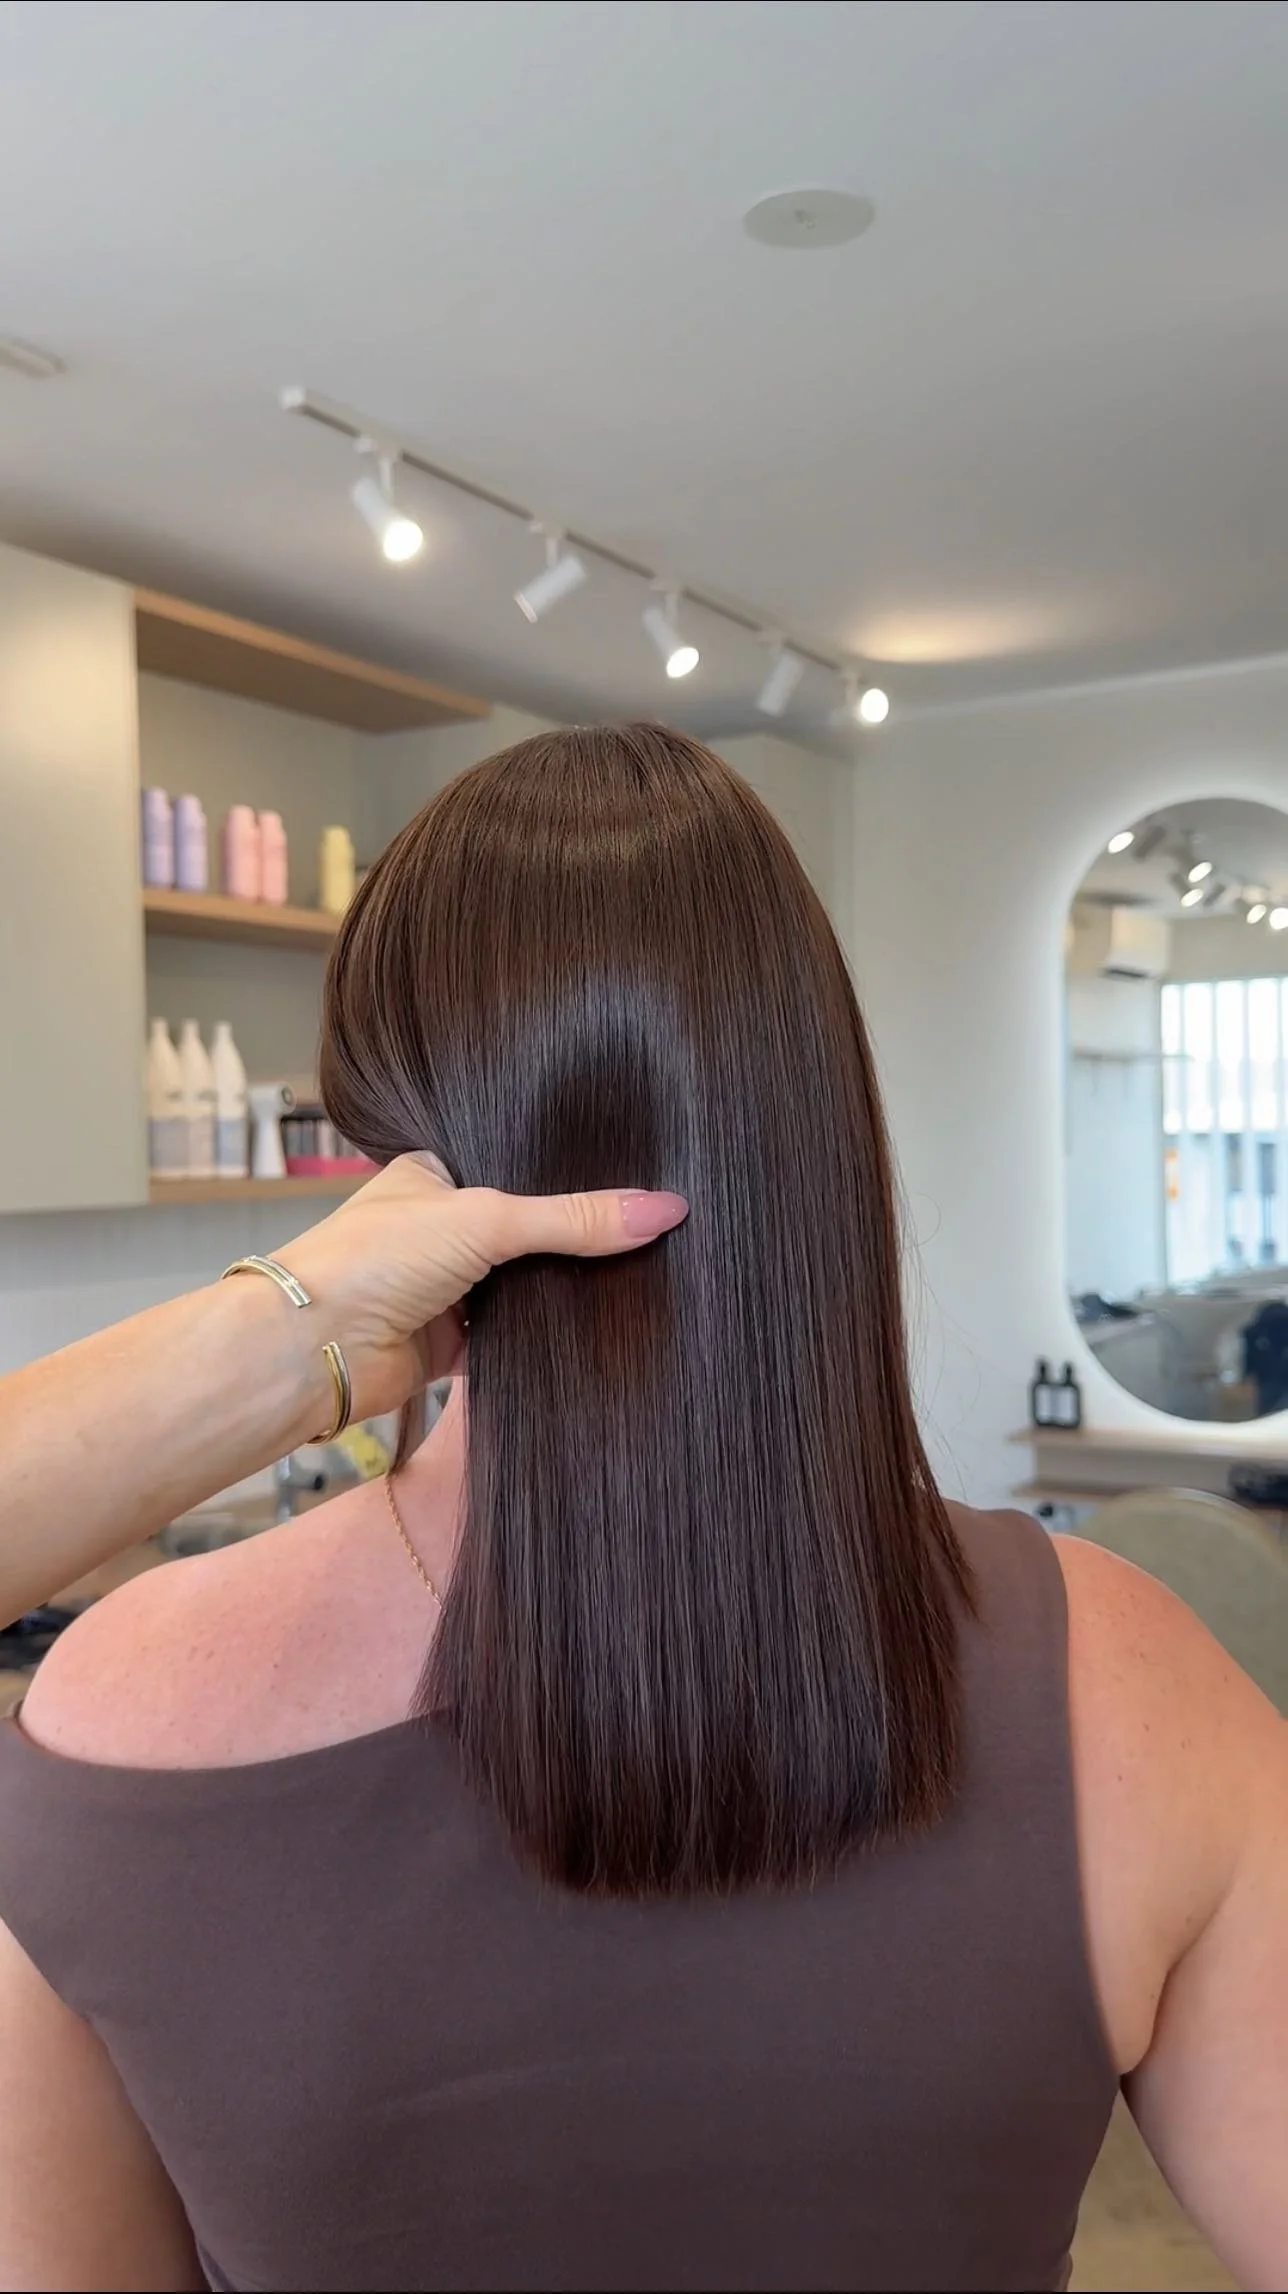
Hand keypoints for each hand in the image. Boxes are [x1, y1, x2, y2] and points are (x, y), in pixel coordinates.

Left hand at [277, 1156, 687, 1418]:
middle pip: (528, 1228)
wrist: (315, 1350)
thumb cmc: (377, 1258)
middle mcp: (441, 1226)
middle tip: (656, 1226)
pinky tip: (607, 1323)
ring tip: (651, 1269)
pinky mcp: (453, 1343)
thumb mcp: (486, 1219)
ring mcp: (447, 1286)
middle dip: (578, 1234)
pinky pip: (517, 1335)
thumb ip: (575, 1218)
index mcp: (435, 1172)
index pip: (518, 1164)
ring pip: (525, 1283)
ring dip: (566, 1286)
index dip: (572, 1171)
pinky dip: (551, 1333)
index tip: (639, 1172)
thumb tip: (667, 1210)